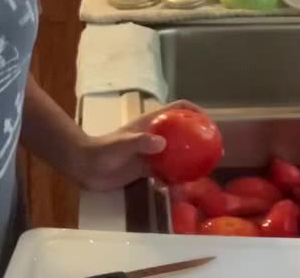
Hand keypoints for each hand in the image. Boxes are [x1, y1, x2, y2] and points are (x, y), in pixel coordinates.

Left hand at [69, 100, 203, 191]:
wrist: (85, 167)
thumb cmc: (102, 150)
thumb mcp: (122, 144)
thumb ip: (140, 142)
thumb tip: (161, 144)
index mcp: (151, 122)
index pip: (177, 108)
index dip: (194, 110)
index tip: (209, 121)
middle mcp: (154, 136)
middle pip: (182, 132)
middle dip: (199, 140)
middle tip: (214, 152)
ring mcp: (151, 153)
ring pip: (176, 155)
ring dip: (189, 164)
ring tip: (201, 175)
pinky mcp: (146, 169)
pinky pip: (166, 174)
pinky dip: (174, 181)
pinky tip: (179, 190)